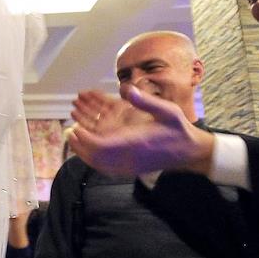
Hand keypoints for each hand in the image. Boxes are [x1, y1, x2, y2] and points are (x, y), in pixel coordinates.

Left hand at [68, 86, 213, 176]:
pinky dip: (93, 160)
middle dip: (79, 144)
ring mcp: (129, 166)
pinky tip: (87, 151)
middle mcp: (130, 158)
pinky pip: (105, 169)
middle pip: (95, 157)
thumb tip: (126, 87)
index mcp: (136, 143)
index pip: (101, 146)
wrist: (189, 152)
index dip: (84, 138)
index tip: (75, 127)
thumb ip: (145, 101)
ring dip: (83, 153)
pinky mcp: (130, 170)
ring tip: (74, 140)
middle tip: (70, 131)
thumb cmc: (178, 129)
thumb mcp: (167, 111)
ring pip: (98, 164)